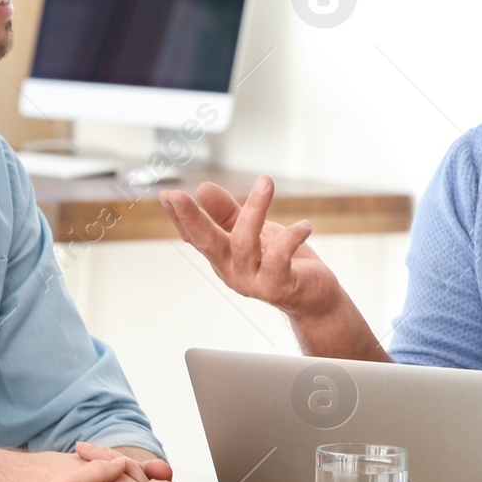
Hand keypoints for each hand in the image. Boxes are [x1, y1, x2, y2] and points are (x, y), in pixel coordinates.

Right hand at [158, 177, 342, 319]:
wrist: (315, 298)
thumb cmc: (283, 262)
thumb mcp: (254, 232)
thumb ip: (228, 214)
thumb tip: (202, 189)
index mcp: (222, 257)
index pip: (195, 236)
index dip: (179, 217)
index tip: (166, 196)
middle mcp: (232, 271)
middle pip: (207, 242)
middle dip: (193, 218)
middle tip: (179, 195)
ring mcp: (253, 281)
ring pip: (243, 243)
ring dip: (254, 210)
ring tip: (265, 183)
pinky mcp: (278, 286)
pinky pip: (279, 256)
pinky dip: (290, 236)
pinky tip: (304, 226)